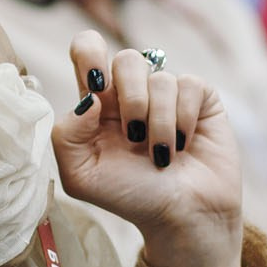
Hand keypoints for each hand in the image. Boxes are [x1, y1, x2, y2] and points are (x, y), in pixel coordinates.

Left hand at [53, 34, 243, 266]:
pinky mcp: (201, 98)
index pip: (87, 49)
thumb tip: (88, 98)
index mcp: (98, 102)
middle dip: (131, 98)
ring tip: (161, 155)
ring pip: (160, 78)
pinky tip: (183, 144)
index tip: (98, 86)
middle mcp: (132, 91)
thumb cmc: (130, 196)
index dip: (90, 53)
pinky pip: (189, 85)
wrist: (180, 217)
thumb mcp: (81, 176)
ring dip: (158, 123)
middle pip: (127, 58)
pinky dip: (183, 119)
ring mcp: (167, 93)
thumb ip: (66, 135)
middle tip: (133, 135)